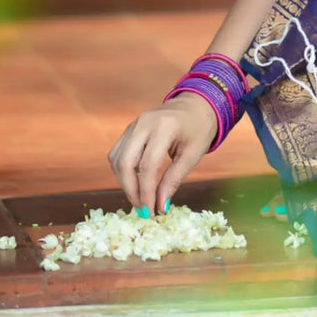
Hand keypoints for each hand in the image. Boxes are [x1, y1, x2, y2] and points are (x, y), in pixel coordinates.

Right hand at [107, 93, 217, 215]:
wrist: (196, 105)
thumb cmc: (199, 129)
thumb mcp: (193, 154)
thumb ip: (174, 179)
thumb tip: (161, 206)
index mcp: (164, 127)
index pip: (147, 165)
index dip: (146, 191)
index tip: (151, 211)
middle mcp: (144, 123)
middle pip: (125, 162)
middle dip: (131, 190)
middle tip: (143, 209)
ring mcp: (134, 124)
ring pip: (117, 159)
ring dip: (124, 183)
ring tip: (140, 199)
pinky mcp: (129, 129)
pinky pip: (117, 153)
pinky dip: (122, 171)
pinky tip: (134, 183)